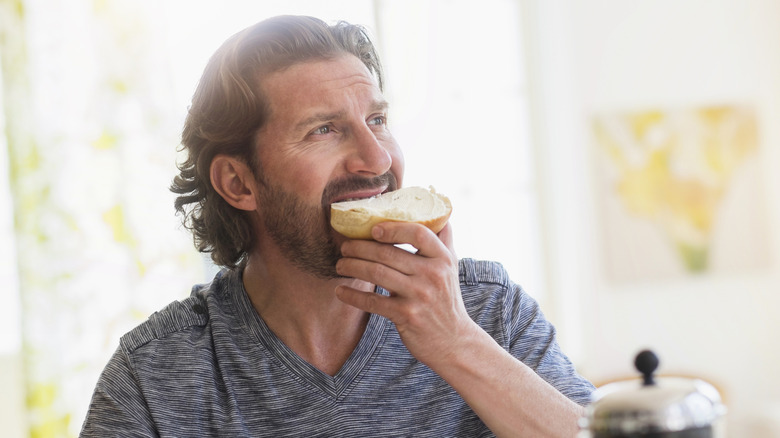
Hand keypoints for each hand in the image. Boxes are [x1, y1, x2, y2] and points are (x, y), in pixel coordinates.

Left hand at [335, 222, 475, 366]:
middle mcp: (433, 275)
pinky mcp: (407, 315)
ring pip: (377, 273)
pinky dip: (353, 295)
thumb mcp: (452, 268)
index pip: (418, 233)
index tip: (373, 229)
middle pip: (388, 253)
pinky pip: (373, 301)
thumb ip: (444, 240)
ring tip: (340, 265)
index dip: (393, 228)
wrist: (454, 341)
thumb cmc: (446, 300)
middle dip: (360, 247)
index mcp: (443, 259)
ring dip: (352, 267)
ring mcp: (419, 295)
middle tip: (344, 247)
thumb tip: (441, 210)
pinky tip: (341, 292)